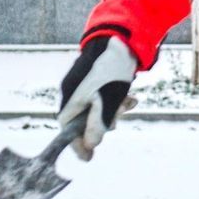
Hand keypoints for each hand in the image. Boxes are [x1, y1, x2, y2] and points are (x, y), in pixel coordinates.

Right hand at [56, 35, 137, 160]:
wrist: (121, 39)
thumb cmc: (111, 72)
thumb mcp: (106, 105)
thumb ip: (97, 127)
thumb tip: (89, 147)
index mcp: (69, 99)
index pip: (67, 130)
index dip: (78, 145)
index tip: (89, 158)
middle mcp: (72, 92)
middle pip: (84, 121)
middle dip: (103, 124)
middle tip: (118, 119)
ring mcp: (83, 84)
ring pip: (97, 109)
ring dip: (114, 111)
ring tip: (128, 102)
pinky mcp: (95, 78)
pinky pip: (104, 97)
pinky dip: (116, 100)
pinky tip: (130, 97)